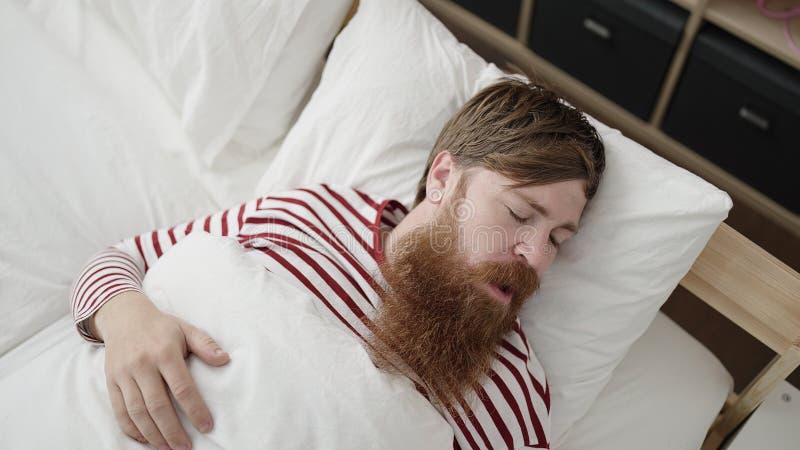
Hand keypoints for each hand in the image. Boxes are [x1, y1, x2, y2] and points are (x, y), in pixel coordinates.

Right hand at [94, 291, 230, 448]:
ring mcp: (124, 375)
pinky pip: (119, 411)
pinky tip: (145, 439)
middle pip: (157, 405)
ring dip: (153, 434)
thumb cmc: (161, 327)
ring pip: (137, 412)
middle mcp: (142, 365)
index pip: (182, 387)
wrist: (124, 317)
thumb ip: (205, 344)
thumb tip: (225, 359)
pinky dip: (131, 429)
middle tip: (185, 447)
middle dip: (172, 430)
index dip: (195, 410)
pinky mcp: (111, 382)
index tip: (206, 426)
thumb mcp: (186, 329)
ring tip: (168, 447)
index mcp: (164, 352)